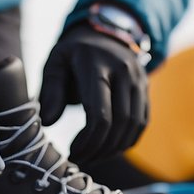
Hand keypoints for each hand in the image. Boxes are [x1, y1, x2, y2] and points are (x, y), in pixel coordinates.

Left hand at [38, 24, 149, 163]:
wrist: (104, 32)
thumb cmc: (73, 53)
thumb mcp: (55, 63)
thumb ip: (50, 90)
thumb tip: (48, 122)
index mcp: (97, 65)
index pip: (99, 113)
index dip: (87, 141)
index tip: (72, 153)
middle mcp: (124, 71)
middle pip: (119, 123)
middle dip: (99, 148)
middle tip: (81, 160)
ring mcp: (139, 79)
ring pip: (134, 125)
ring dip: (114, 148)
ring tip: (93, 157)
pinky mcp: (146, 88)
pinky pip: (142, 121)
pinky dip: (127, 140)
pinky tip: (109, 148)